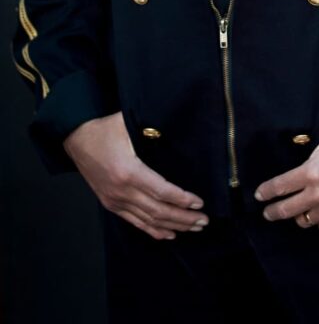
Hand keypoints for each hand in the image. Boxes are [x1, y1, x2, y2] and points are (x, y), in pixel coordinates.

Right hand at [62, 111, 208, 239]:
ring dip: (173, 226)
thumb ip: (151, 128)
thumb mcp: (128, 123)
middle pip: (158, 211)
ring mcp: (115, 201)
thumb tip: (177, 123)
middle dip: (183, 218)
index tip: (200, 203)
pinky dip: (153, 230)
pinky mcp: (111, 204)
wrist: (75, 139)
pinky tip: (169, 234)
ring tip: (194, 228)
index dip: (181, 199)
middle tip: (204, 221)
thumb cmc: (104, 129)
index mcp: (128, 171)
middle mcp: (121, 191)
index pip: (161, 191)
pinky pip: (135, 222)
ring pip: (148, 220)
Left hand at [253, 116, 318, 230]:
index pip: (279, 186)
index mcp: (311, 172)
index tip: (259, 195)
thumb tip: (300, 132)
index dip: (266, 192)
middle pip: (286, 210)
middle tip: (267, 212)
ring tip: (297, 211)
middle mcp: (318, 195)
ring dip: (299, 216)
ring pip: (305, 221)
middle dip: (273, 212)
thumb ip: (312, 134)